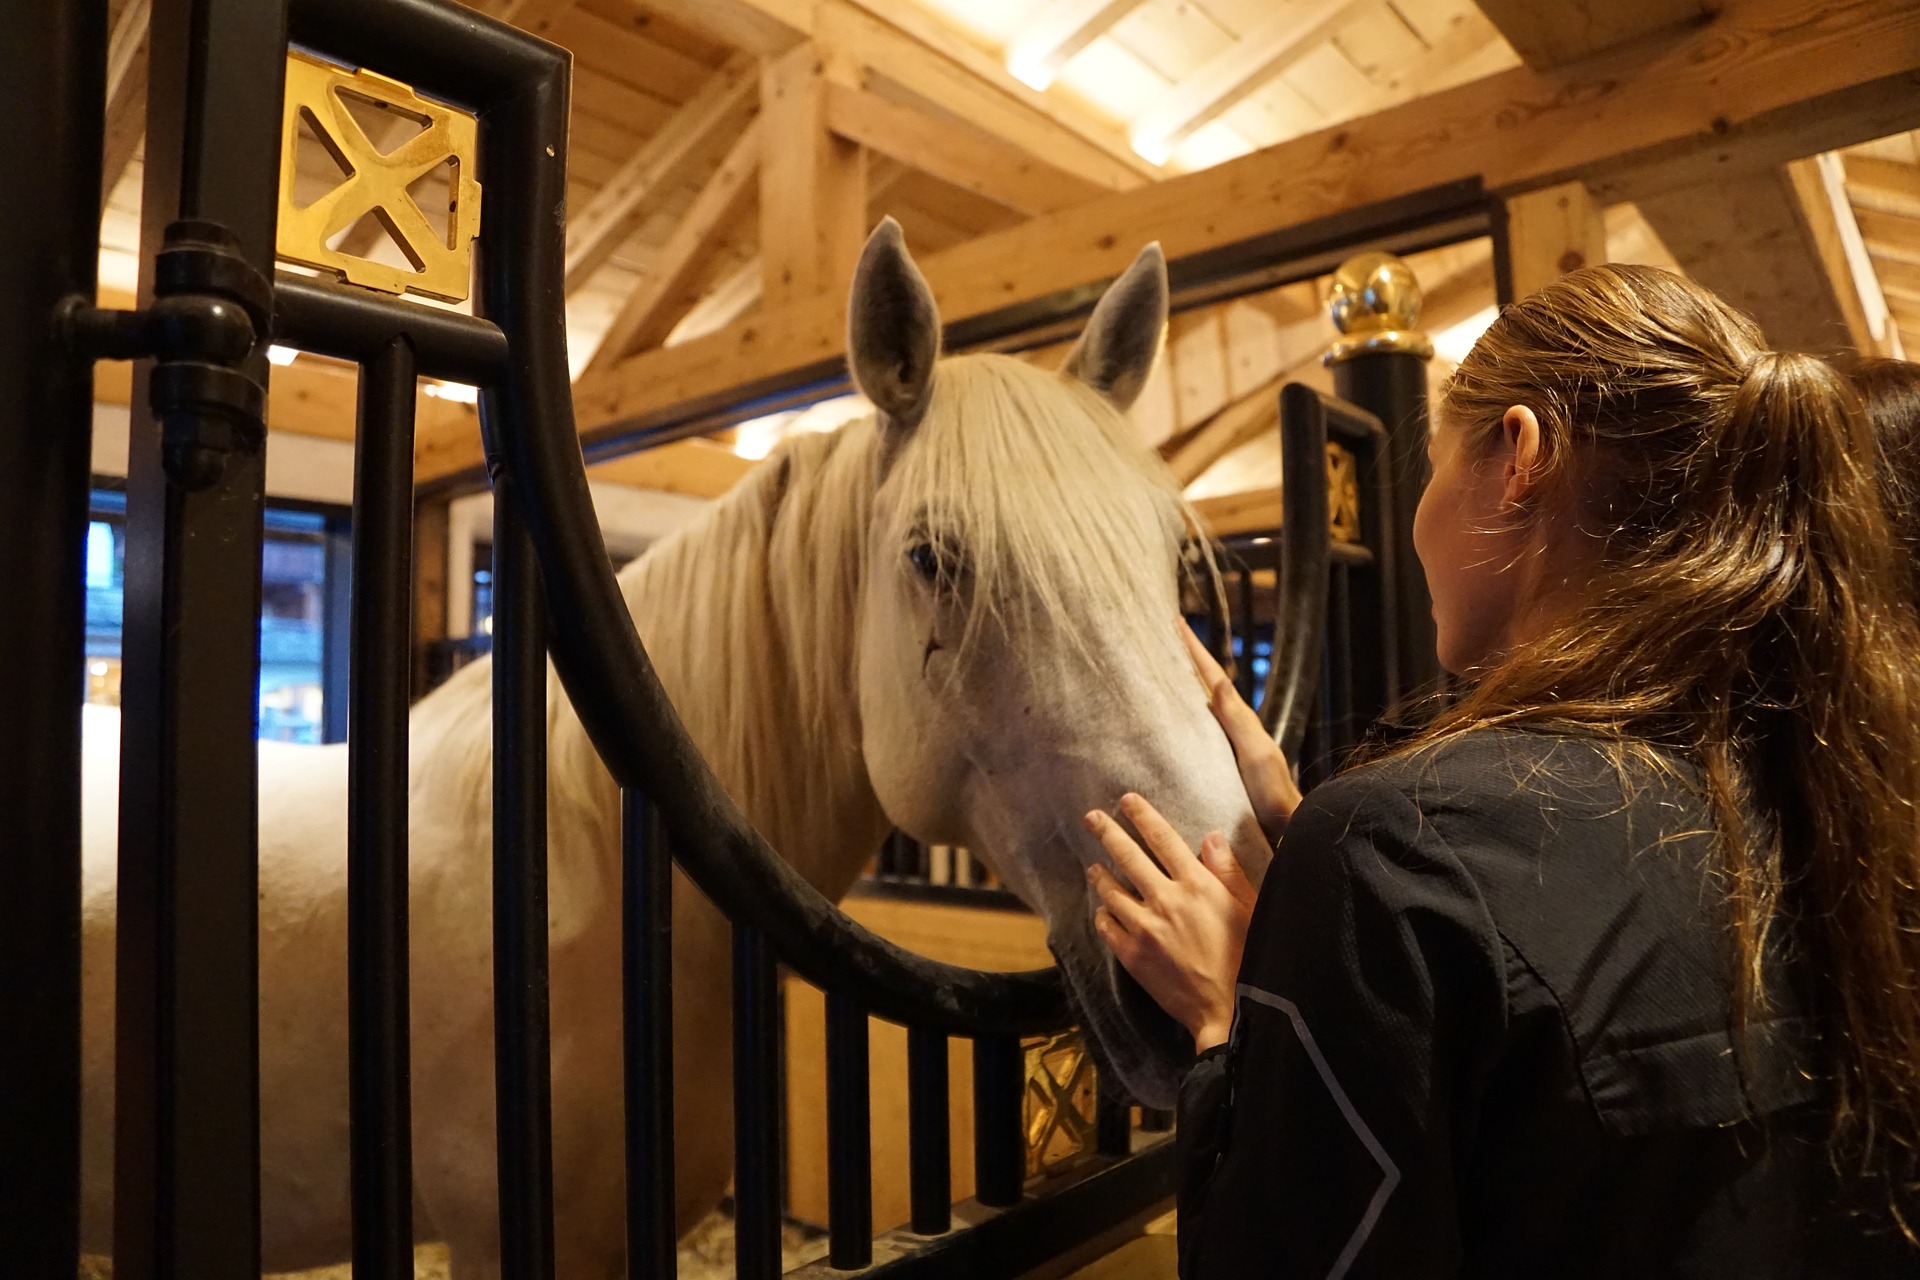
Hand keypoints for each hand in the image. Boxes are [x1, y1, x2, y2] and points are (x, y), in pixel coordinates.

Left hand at [1085, 793, 1255, 1052]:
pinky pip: (1108, 926)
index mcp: (1197, 885)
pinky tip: (1103, 910)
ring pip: (1111, 891)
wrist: (1229, 1010)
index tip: (1126, 800)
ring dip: (1100, 874)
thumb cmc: (1248, 957)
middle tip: (1091, 817)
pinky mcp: (1132, 956)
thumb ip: (1227, 872)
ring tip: (1094, 866)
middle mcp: (1166, 900)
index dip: (1143, 816)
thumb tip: (1210, 836)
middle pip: (1128, 856)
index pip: (1163, 839)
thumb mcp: (1249, 908)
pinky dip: (1103, 914)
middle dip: (1108, 832)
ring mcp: (1145, 928)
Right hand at [1182, 621, 1300, 845]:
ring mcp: (1224, 744)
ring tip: (1156, 669)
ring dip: (1179, 685)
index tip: (1175, 623)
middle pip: (1203, 684)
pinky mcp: (1216, 763)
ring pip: (1197, 705)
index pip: (1212, 676)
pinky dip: (1179, 715)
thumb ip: (1239, 719)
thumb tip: (1220, 680)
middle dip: (1183, 660)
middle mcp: (1231, 727)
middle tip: (1161, 637)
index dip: (1194, 650)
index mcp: (1238, 719)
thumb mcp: (1257, 753)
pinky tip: (1165, 719)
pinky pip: (1192, 729)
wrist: (1284, 828)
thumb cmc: (1273, 794)